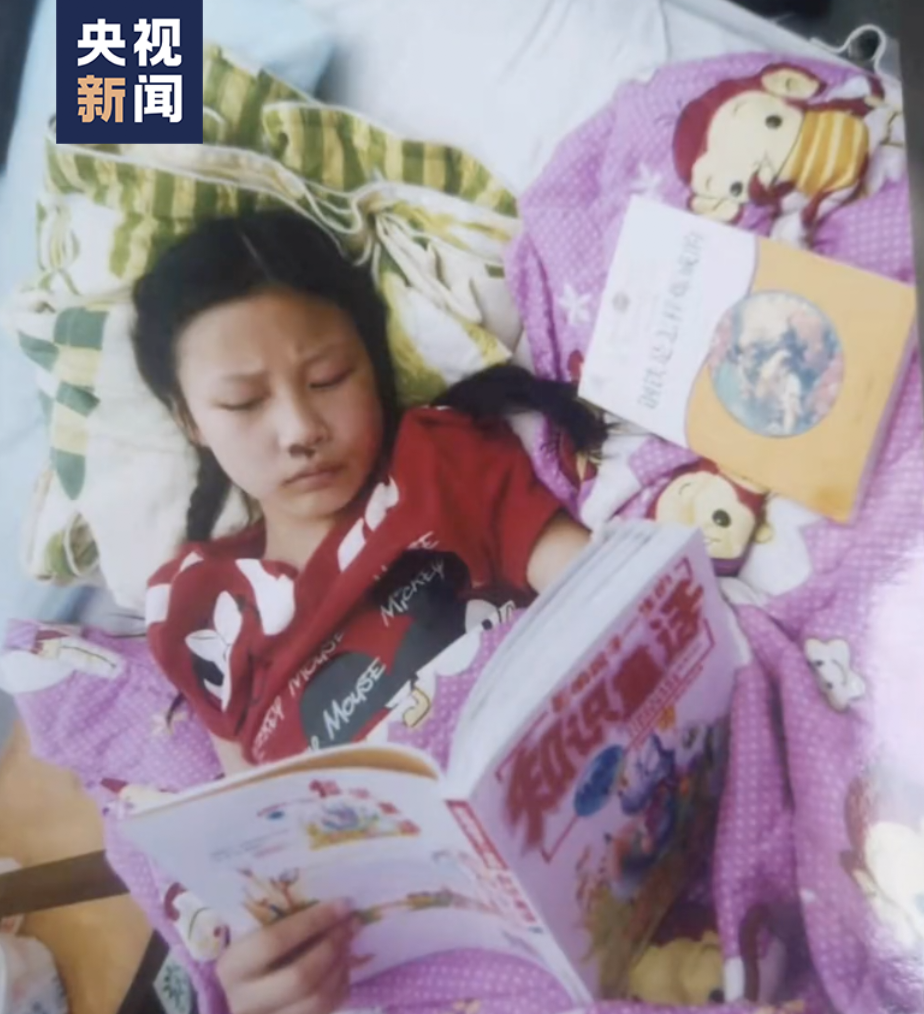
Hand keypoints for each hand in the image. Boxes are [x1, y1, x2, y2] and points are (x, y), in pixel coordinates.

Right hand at [217, 900, 353, 1013]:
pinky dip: (340, 988)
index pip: (275, 941)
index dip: (313, 922)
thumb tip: (329, 908)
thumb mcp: (248, 941)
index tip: (342, 904)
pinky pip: (324, 1012)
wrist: (225, 1007)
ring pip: (316, 1000)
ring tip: (349, 943)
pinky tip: (342, 967)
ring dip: (341, 967)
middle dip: (333, 946)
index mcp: (233, 967)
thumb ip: (277, 927)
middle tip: (351, 924)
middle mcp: (247, 1000)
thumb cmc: (242, 960)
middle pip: (300, 976)